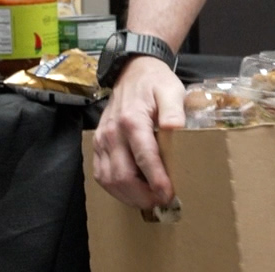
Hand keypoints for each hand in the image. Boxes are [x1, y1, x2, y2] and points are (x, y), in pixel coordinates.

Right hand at [92, 55, 186, 208]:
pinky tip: (132, 192)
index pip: (144, 158)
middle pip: (122, 175)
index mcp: (132, 120)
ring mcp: (102, 139)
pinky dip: (115, 189)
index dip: (157, 180)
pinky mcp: (98, 145)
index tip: (169, 195)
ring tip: (149, 201)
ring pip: (109, 179)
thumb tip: (176, 129)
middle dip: (143, 195)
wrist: (133, 71)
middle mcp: (112, 132)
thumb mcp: (171, 90)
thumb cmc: (155, 83)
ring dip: (128, 196)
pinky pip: (101, 174)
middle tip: (162, 202)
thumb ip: (174, 110)